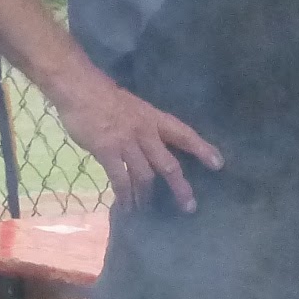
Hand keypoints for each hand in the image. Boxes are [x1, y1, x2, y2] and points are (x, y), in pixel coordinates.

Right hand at [53, 69, 220, 211]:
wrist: (80, 88)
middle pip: (169, 164)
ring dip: (147, 196)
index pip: (184, 134)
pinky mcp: (108, 151)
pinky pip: (120, 179)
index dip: (202, 149)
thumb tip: (148, 145)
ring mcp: (127, 142)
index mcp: (153, 118)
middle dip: (180, 187)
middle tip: (189, 206)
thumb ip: (143, 126)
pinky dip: (125, 195)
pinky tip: (126, 207)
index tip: (219, 164)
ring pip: (145, 176)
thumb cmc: (104, 95)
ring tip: (147, 210)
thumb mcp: (133, 107)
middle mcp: (145, 132)